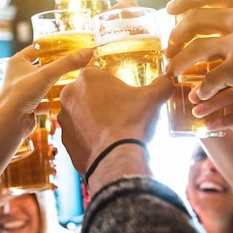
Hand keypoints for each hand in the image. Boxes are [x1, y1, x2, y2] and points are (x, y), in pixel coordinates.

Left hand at [0, 45, 92, 136]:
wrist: (10, 123)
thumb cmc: (20, 94)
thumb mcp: (47, 74)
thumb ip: (68, 63)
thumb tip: (88, 52)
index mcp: (18, 61)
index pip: (38, 48)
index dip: (54, 46)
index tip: (70, 46)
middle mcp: (19, 75)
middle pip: (44, 67)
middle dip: (59, 67)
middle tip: (77, 63)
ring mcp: (24, 91)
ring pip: (45, 84)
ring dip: (59, 84)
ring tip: (76, 80)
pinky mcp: (29, 106)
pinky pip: (46, 100)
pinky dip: (56, 100)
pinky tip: (67, 99)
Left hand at [58, 66, 172, 176]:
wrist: (115, 157)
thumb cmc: (131, 122)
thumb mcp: (153, 98)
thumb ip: (162, 84)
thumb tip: (168, 81)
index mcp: (88, 77)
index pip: (99, 75)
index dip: (113, 86)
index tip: (123, 97)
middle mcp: (70, 94)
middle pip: (88, 93)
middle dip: (101, 101)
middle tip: (119, 114)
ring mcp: (64, 118)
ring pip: (81, 114)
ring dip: (93, 119)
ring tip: (113, 130)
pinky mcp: (64, 138)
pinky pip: (78, 134)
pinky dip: (88, 137)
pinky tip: (104, 143)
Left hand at [164, 0, 232, 112]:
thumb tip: (215, 16)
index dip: (183, 0)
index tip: (169, 9)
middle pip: (194, 19)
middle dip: (176, 35)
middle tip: (169, 47)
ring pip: (194, 50)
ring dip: (178, 63)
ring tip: (172, 72)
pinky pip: (208, 79)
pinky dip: (201, 89)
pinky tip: (199, 95)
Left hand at [191, 87, 232, 153]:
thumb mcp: (225, 108)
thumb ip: (210, 100)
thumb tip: (187, 97)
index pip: (224, 74)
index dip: (205, 81)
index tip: (190, 90)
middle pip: (228, 82)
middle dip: (207, 92)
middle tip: (192, 100)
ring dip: (212, 105)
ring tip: (197, 113)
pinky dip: (223, 120)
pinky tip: (210, 125)